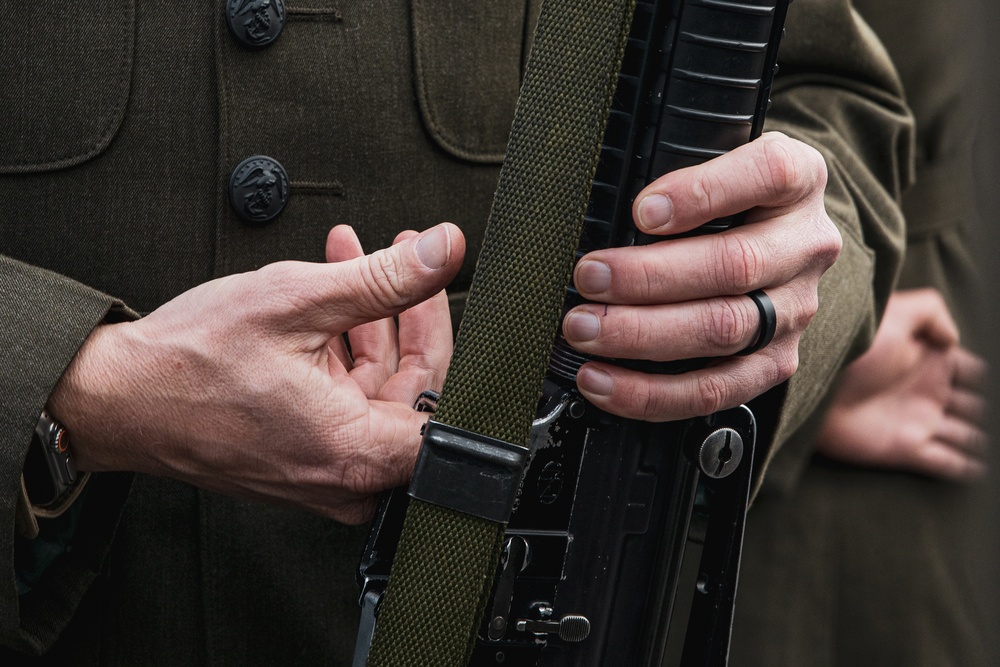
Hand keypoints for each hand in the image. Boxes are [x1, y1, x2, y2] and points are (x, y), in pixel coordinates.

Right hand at [48, 223, 464, 522]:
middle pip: (413, 387)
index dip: (441, 328)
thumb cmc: (187, 365)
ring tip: (353, 262)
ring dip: (369, 320)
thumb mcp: (296, 301)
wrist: (115, 400)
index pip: (446, 400)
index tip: (430, 282)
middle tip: (394, 255)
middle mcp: (346, 476)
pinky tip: (327, 303)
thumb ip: (384, 278)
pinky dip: (341, 350)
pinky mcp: (304, 459)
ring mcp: (325, 472)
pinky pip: (345, 403)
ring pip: (377, 390)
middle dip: (403, 310)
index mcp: (356, 452)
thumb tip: (444, 250)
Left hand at [562, 132, 841, 419]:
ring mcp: (794, 309)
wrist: (782, 249)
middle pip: (734, 265)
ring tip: (585, 330)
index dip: (702, 194)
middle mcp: (805, 245)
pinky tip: (602, 382)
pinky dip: (652, 393)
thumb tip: (601, 214)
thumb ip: (674, 174)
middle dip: (649, 276)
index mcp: (796, 180)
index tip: (642, 211)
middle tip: (589, 278)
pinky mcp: (776, 362)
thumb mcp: (714, 163)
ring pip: (723, 330)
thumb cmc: (731, 199)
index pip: (767, 174)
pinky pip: (716, 389)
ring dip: (642, 335)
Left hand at [815, 289, 987, 481]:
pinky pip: (944, 462)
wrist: (817, 384)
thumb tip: (954, 340)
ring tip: (996, 444)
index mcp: (927, 359)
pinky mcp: (904, 448)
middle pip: (971, 403)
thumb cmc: (855, 346)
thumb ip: (932, 313)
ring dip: (979, 439)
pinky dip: (963, 467)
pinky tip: (981, 470)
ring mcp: (917, 421)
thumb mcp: (898, 314)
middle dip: (987, 409)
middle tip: (998, 414)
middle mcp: (926, 391)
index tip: (992, 379)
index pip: (968, 368)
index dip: (983, 374)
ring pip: (964, 434)